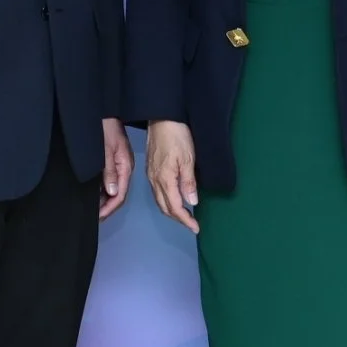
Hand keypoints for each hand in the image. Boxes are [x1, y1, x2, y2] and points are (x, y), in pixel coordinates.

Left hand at [99, 118, 133, 219]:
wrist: (105, 111)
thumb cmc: (105, 128)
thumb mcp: (105, 150)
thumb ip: (109, 171)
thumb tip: (112, 192)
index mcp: (126, 166)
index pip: (120, 194)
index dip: (109, 208)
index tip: (98, 217)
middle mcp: (125, 168)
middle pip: (118, 194)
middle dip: (107, 207)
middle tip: (94, 217)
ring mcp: (120, 164)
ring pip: (114, 188)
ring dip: (104, 200)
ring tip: (92, 209)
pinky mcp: (114, 161)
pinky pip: (110, 180)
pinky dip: (102, 190)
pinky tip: (93, 194)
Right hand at [145, 120, 199, 234]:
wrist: (161, 119)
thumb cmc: (177, 136)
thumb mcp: (188, 159)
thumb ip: (188, 182)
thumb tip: (192, 203)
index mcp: (165, 179)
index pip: (175, 207)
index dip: (185, 220)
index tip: (196, 228)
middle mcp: (154, 180)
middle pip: (165, 207)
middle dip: (178, 219)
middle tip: (192, 224)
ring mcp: (150, 176)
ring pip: (159, 201)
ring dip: (172, 211)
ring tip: (185, 216)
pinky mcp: (150, 170)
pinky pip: (157, 192)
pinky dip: (166, 201)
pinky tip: (174, 199)